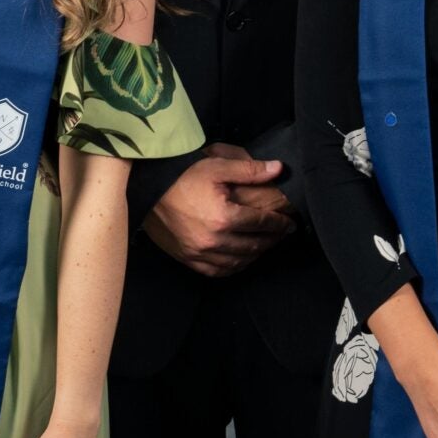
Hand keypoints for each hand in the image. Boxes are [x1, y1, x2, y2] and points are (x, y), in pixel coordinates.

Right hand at [143, 152, 290, 277]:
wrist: (147, 188)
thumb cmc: (182, 175)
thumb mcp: (217, 165)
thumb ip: (250, 170)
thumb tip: (278, 169)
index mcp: (224, 217)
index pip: (261, 223)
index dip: (279, 223)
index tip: (289, 223)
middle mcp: (213, 240)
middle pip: (253, 245)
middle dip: (272, 239)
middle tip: (281, 234)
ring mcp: (199, 253)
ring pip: (238, 262)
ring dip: (256, 255)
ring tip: (265, 245)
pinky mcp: (188, 259)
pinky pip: (217, 271)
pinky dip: (234, 267)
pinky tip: (241, 259)